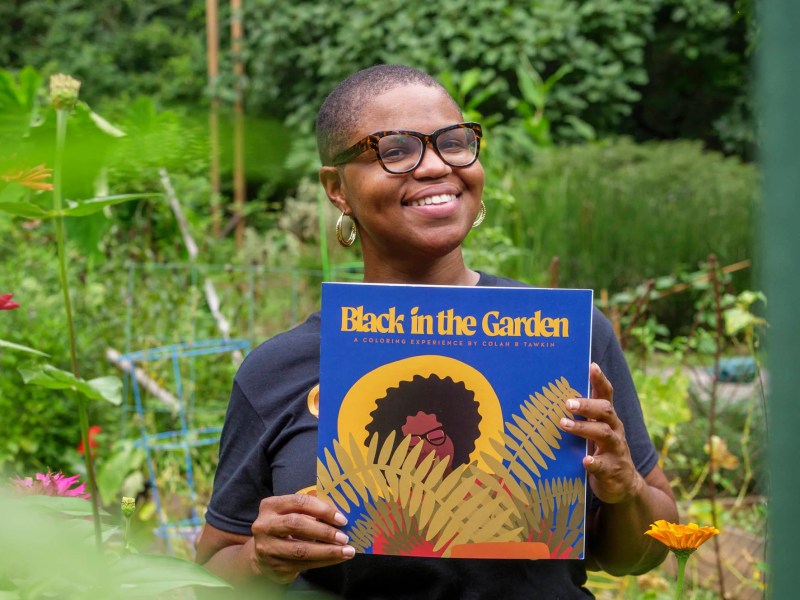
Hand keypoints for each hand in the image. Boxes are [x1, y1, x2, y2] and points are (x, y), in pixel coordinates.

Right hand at [250, 493, 354, 582]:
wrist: (262, 555)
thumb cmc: (283, 528)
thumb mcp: (291, 513)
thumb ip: (310, 511)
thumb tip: (340, 515)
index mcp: (271, 506)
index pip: (299, 502)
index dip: (322, 509)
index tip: (341, 518)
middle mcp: (265, 526)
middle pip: (297, 525)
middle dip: (324, 531)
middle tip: (344, 537)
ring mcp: (268, 548)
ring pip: (301, 550)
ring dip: (328, 551)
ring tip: (347, 551)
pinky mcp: (276, 566)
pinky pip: (304, 565)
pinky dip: (324, 561)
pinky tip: (337, 558)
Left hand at [559, 363, 642, 504]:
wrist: (623, 485)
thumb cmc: (601, 451)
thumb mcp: (594, 432)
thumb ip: (581, 417)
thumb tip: (553, 397)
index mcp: (608, 418)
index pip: (606, 395)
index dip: (600, 380)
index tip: (592, 366)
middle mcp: (615, 430)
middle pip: (605, 411)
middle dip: (587, 405)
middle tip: (567, 403)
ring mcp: (616, 450)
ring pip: (604, 434)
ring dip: (584, 428)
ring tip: (564, 424)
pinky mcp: (613, 470)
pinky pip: (603, 465)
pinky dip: (594, 462)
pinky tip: (585, 460)